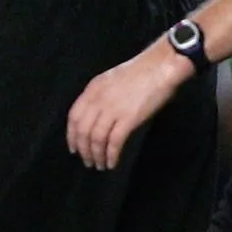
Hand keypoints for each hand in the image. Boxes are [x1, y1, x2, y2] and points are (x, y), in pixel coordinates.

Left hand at [65, 42, 193, 169]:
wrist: (160, 66)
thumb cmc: (140, 72)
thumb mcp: (110, 80)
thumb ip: (100, 97)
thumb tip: (96, 119)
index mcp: (92, 89)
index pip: (73, 116)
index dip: (71, 135)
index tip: (74, 149)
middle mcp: (98, 100)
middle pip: (83, 130)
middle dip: (83, 149)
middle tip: (87, 162)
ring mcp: (113, 109)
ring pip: (96, 138)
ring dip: (96, 155)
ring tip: (99, 165)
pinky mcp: (129, 118)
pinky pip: (114, 142)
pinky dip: (111, 155)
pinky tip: (112, 163)